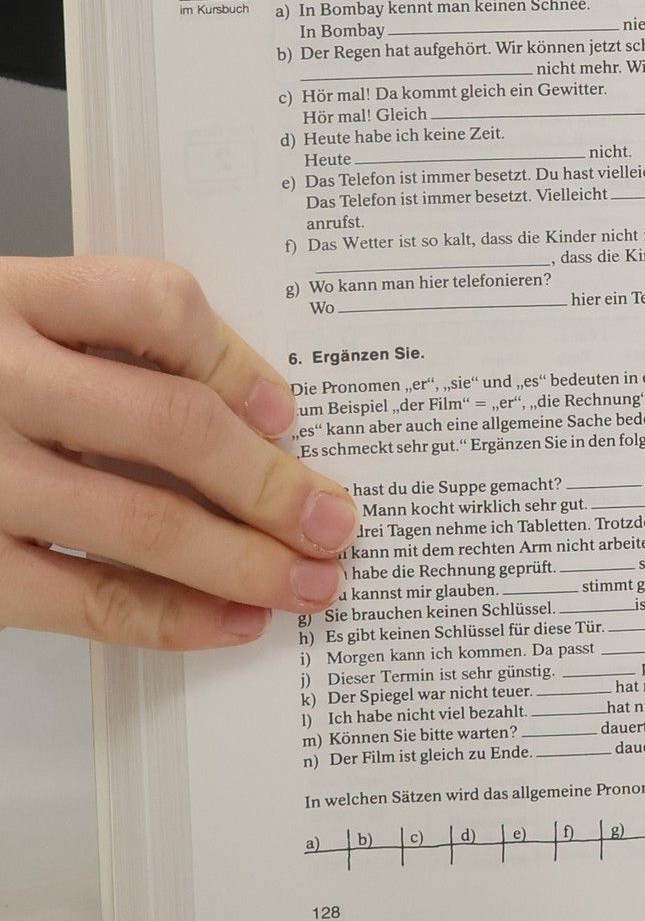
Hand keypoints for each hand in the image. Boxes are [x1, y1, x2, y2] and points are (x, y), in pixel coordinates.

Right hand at [0, 257, 355, 648]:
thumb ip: (102, 347)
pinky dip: (173, 617)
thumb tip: (252, 415)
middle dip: (270, 482)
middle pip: (166, 424)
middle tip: (335, 518)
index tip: (286, 410)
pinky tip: (231, 622)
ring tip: (311, 582)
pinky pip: (85, 600)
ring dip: (244, 561)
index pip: (150, 304)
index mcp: (4, 299)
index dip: (235, 360)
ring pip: (139, 521)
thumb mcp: (7, 326)